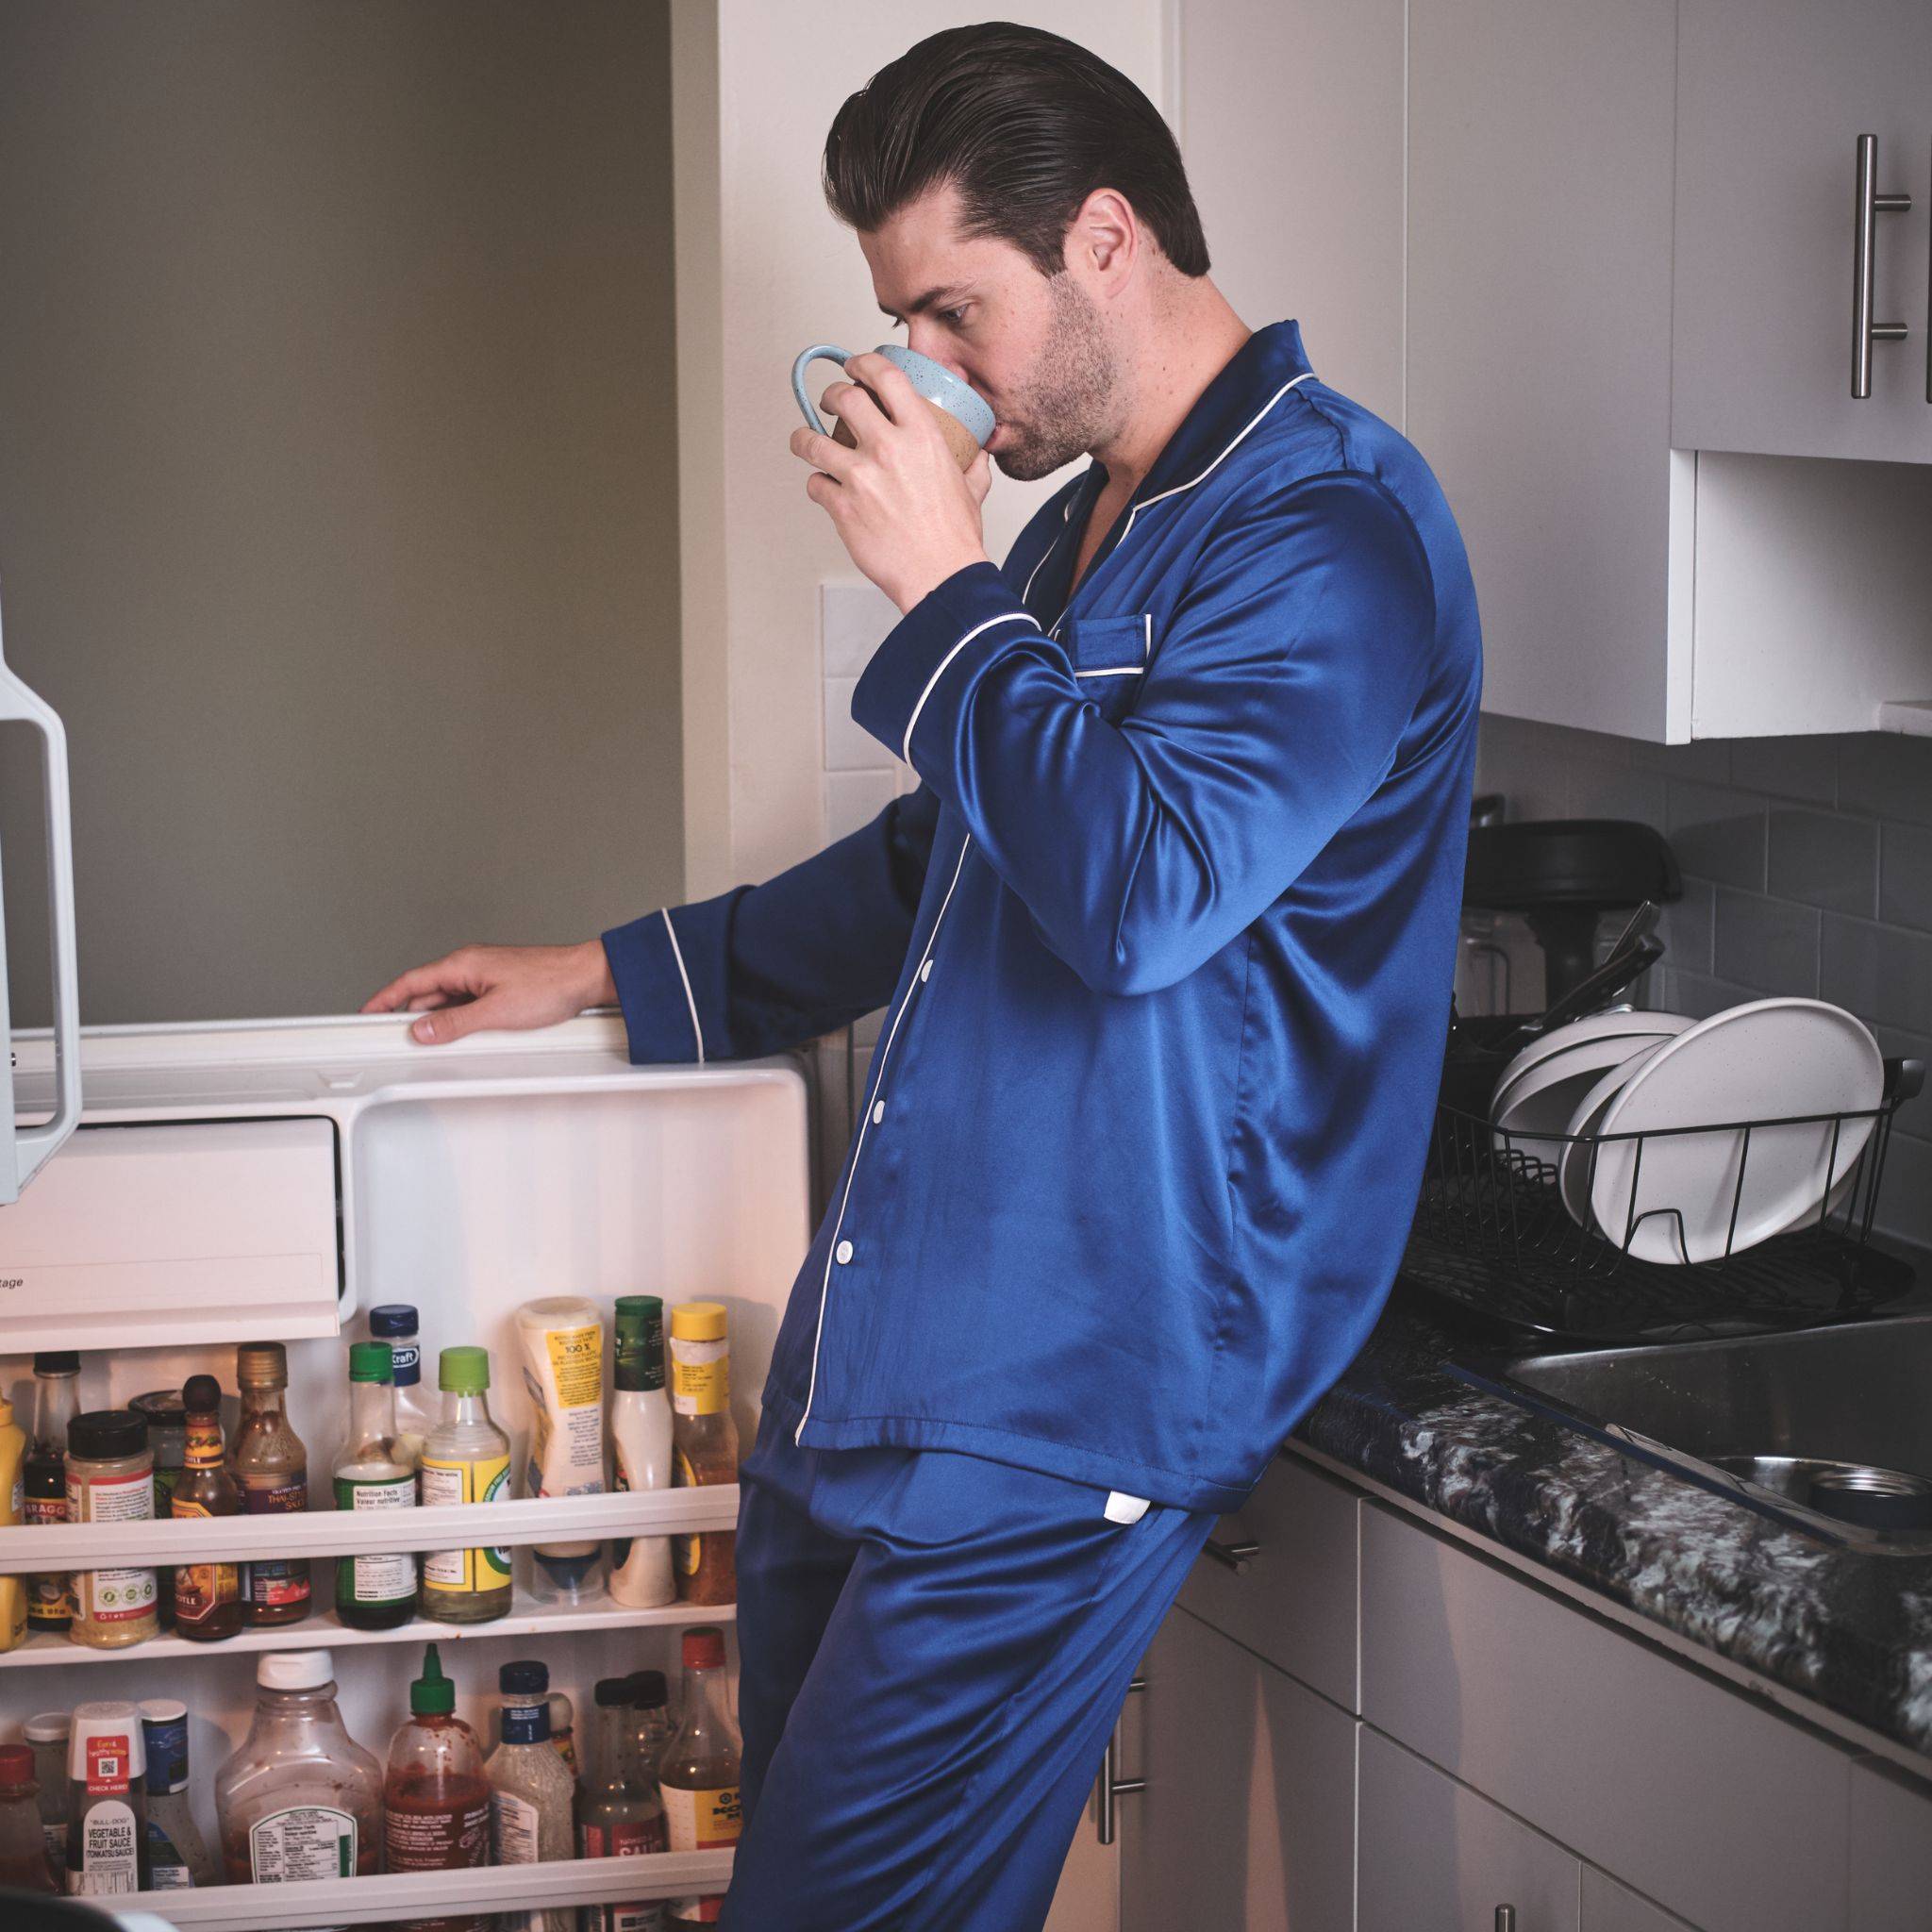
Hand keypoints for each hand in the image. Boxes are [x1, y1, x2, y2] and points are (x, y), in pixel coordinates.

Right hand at [360, 940, 616, 1044]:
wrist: (586, 977)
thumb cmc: (549, 984)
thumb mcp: (495, 1012)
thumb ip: (454, 1023)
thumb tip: (422, 1030)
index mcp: (463, 964)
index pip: (411, 981)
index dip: (385, 999)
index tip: (367, 1012)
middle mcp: (471, 966)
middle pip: (427, 992)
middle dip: (411, 1015)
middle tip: (396, 1037)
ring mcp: (486, 976)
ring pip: (449, 1000)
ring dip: (440, 1020)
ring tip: (434, 1041)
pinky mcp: (500, 986)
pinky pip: (469, 1004)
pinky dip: (461, 1019)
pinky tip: (466, 1035)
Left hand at [789, 351, 993, 612]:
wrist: (940, 577)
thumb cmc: (954, 538)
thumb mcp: (972, 488)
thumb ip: (972, 464)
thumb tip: (977, 453)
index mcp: (921, 435)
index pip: (885, 376)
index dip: (863, 364)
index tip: (855, 367)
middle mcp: (887, 448)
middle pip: (843, 398)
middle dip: (831, 395)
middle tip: (829, 401)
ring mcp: (860, 477)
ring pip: (812, 440)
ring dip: (805, 438)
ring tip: (805, 441)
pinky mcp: (841, 506)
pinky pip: (814, 484)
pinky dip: (817, 486)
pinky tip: (825, 490)